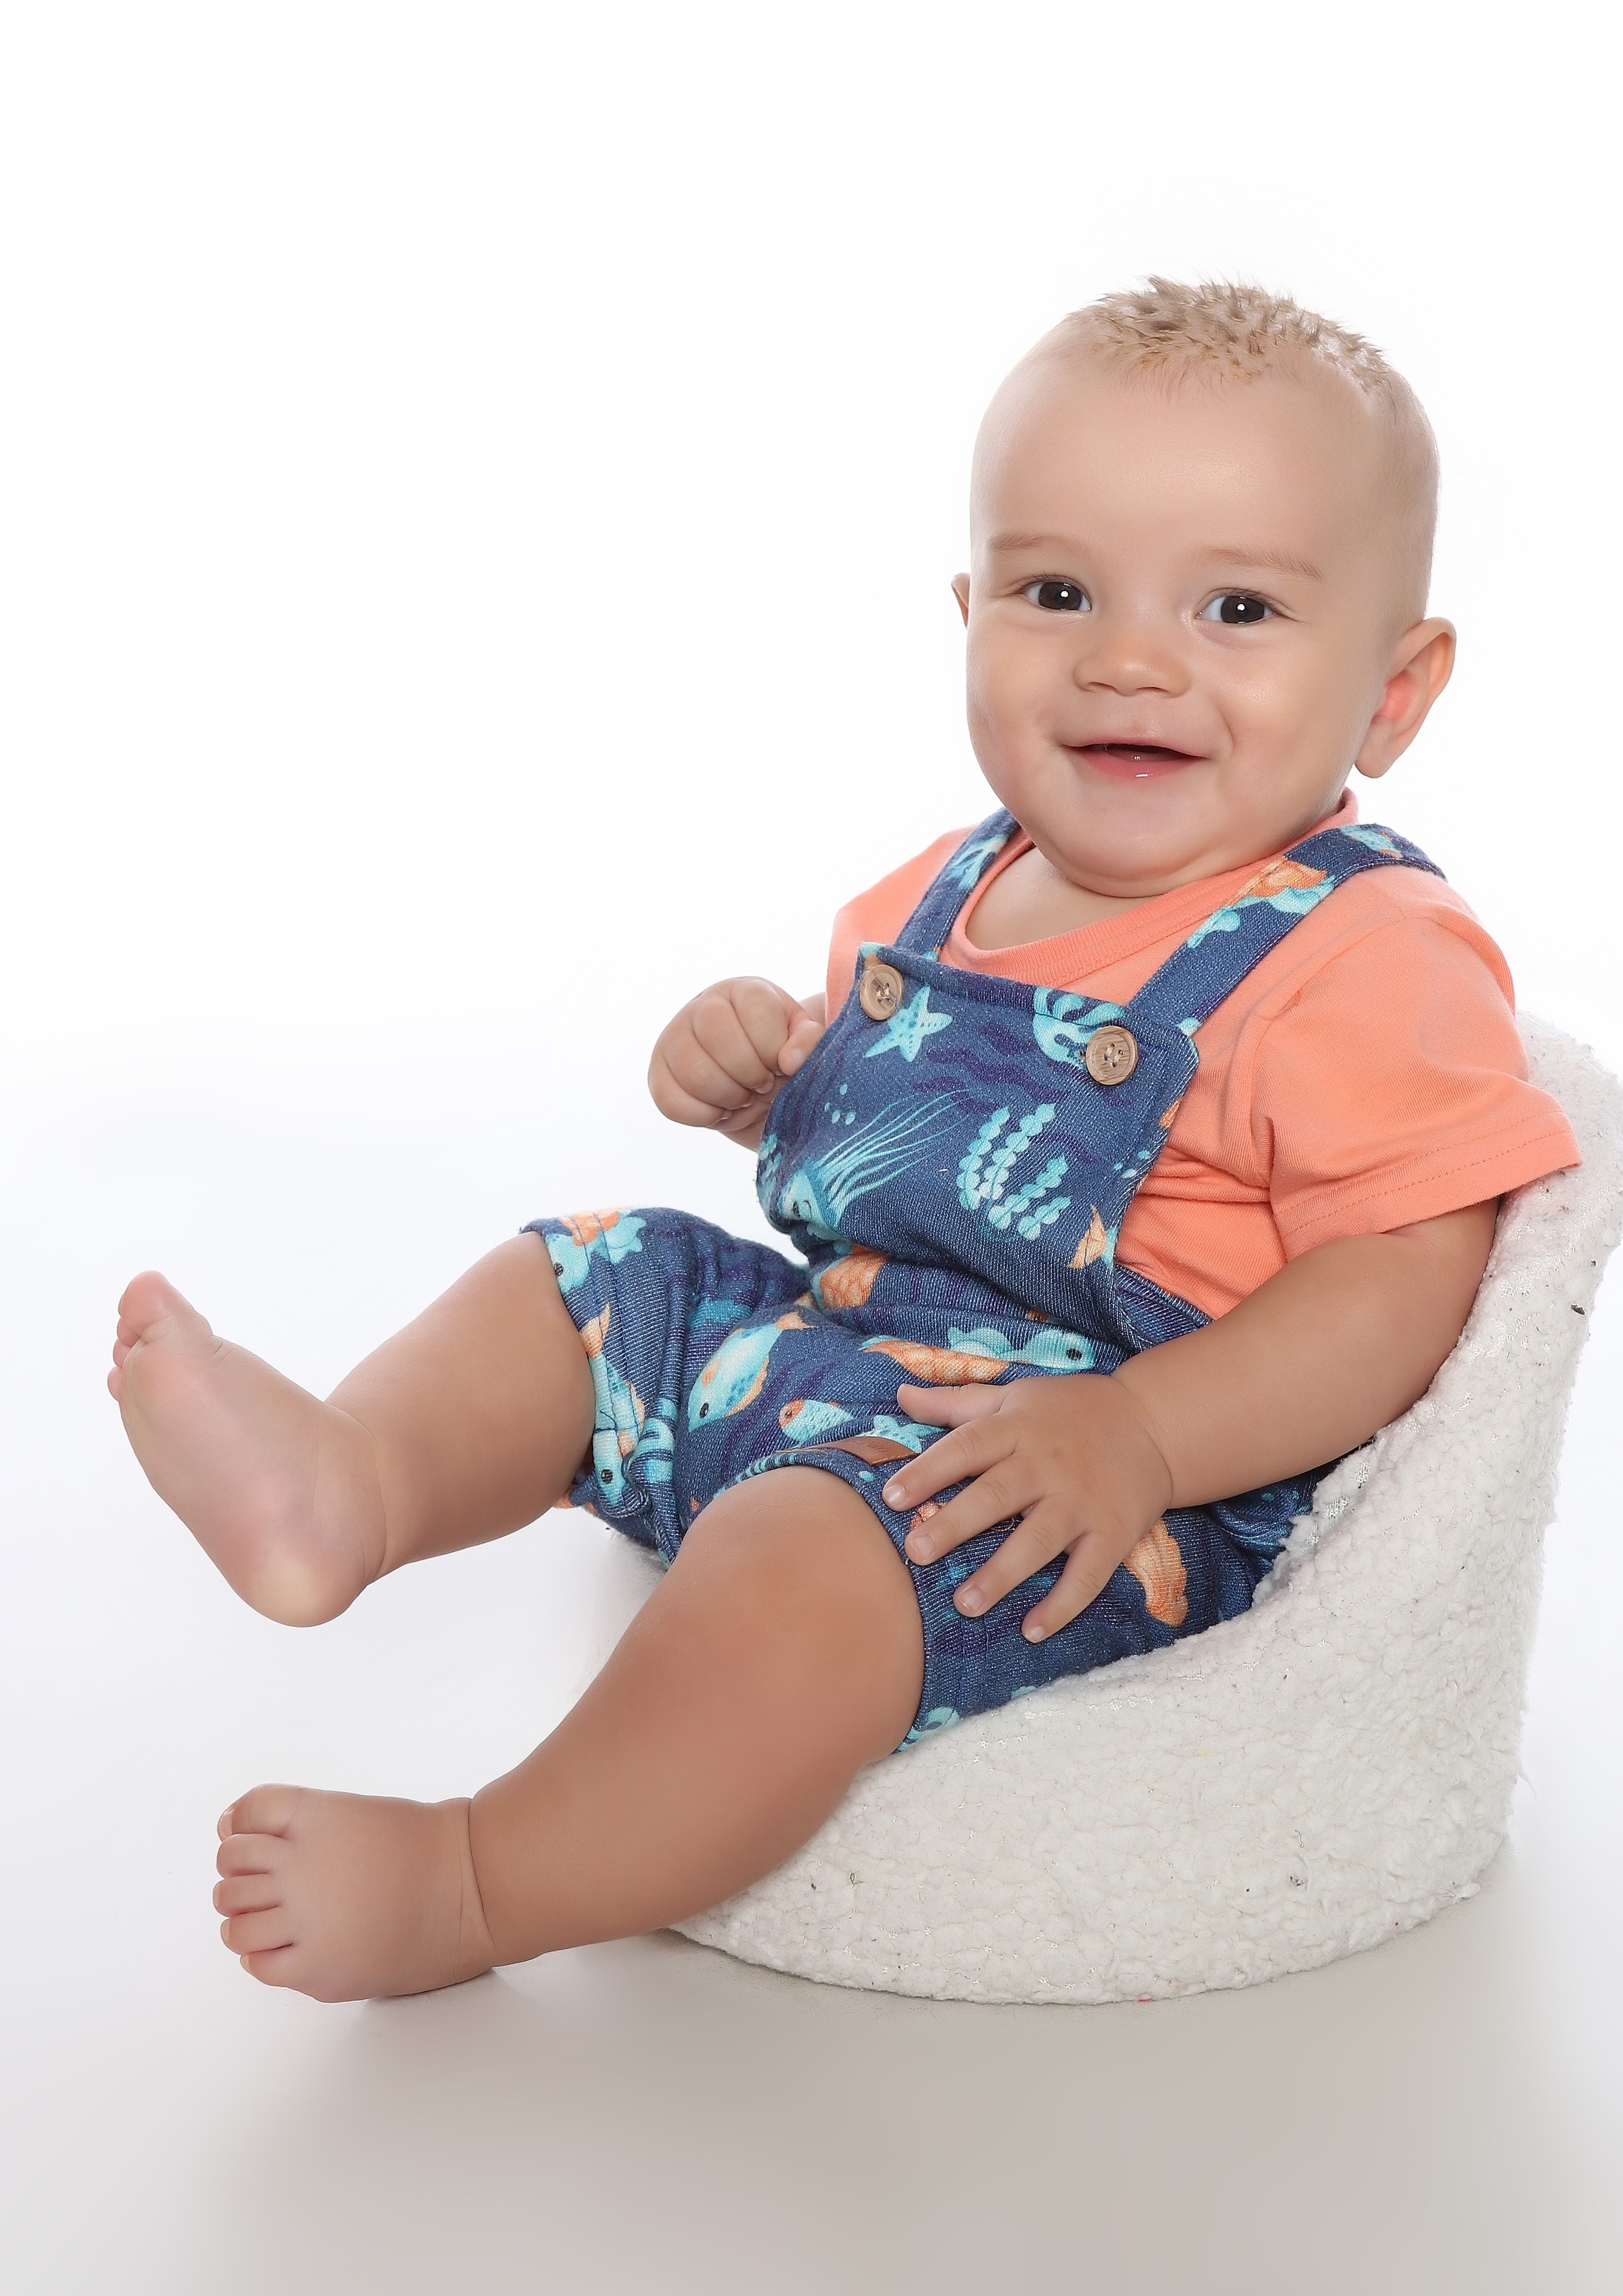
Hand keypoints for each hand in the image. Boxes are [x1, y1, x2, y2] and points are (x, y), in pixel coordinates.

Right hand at [649, 978, 824, 1143]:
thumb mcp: (803, 1043)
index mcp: (744, 991)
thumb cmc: (781, 1056)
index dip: (773, 1049)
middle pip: (719, 1038)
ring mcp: (674, 1037)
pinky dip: (702, 1116)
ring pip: (694, 1072)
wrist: (755, 1081)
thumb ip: (808, 1042)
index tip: (780, 1065)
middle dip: (750, 1074)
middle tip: (761, 1085)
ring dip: (728, 1097)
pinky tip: (720, 1110)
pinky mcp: (658, 1072)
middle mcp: (703, 1005)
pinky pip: (669, 1101)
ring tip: (742, 1097)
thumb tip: (790, 1061)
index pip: (756, 1012)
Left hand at [879, 1376, 1174, 1639]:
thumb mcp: (1016, 1397)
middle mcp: (1047, 1465)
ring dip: (1002, 1574)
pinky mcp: (1113, 1533)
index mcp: (1018, 1429)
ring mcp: (1081, 1502)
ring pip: (1038, 1541)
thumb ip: (957, 1403)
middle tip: (915, 1552)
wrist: (1155, 1423)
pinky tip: (1033, 1630)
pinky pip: (1087, 1574)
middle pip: (996, 1495)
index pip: (966, 1447)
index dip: (928, 1470)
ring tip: (965, 1604)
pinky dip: (1063, 1604)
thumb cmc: (1071, 1411)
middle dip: (955, 1524)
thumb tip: (901, 1397)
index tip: (890, 1496)